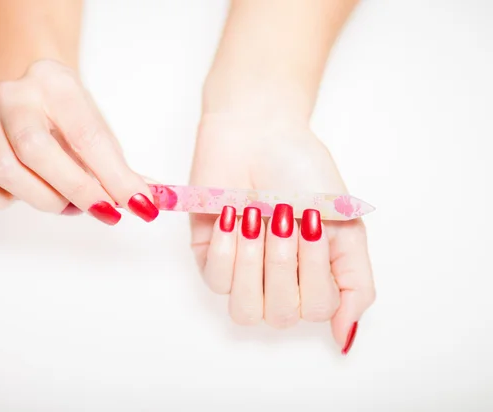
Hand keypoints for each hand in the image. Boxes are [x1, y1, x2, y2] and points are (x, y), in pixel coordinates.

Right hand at [0, 60, 157, 223]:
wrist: (32, 95)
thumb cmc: (70, 119)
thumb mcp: (100, 133)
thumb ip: (121, 169)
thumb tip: (150, 201)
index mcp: (55, 84)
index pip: (86, 135)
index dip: (115, 177)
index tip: (138, 205)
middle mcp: (13, 96)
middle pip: (36, 150)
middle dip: (76, 190)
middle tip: (104, 210)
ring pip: (5, 170)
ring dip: (45, 198)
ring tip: (69, 203)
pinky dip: (2, 200)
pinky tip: (25, 194)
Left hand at [190, 100, 374, 353]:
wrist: (260, 133)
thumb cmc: (303, 173)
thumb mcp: (346, 227)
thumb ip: (355, 284)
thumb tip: (344, 337)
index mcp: (310, 277)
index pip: (315, 311)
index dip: (313, 271)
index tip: (312, 221)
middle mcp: (275, 281)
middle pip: (279, 316)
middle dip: (283, 263)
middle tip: (283, 216)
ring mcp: (241, 270)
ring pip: (244, 310)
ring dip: (254, 263)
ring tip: (255, 219)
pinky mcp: (208, 254)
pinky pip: (215, 279)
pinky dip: (226, 248)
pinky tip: (232, 215)